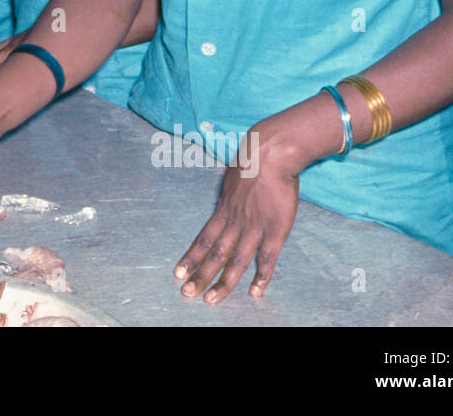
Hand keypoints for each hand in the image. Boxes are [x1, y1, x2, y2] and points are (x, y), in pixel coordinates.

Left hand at [173, 124, 299, 303]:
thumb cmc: (252, 160)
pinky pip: (266, 259)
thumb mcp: (231, 178)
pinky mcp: (275, 231)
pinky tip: (254, 292)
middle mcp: (235, 222)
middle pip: (215, 254)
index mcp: (223, 209)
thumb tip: (227, 199)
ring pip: (235, 261)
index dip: (190, 257)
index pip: (203, 239)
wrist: (271, 153)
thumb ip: (229, 195)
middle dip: (200, 276)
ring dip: (223, 283)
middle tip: (186, 294)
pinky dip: (261, 277)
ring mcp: (254, 228)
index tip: (178, 273)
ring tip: (211, 300)